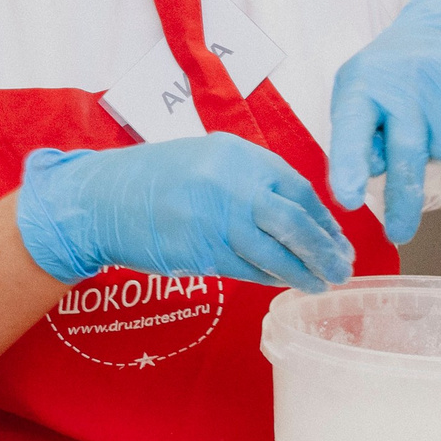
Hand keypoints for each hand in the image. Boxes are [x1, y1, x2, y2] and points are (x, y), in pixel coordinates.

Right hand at [17, 134, 354, 296]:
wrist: (99, 200)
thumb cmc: (154, 180)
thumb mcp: (206, 161)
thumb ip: (248, 180)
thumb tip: (295, 214)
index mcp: (237, 155)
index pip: (297, 189)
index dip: (323, 220)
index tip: (337, 240)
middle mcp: (230, 184)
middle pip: (293, 222)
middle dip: (323, 250)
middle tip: (341, 269)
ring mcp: (213, 219)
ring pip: (274, 253)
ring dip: (302, 273)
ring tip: (319, 285)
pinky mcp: (199, 252)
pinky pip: (247, 269)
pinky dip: (269, 278)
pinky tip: (282, 283)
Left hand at [327, 0, 440, 243]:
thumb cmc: (395, 74)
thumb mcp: (361, 93)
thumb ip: (356, 135)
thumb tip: (358, 182)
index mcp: (361, 85)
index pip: (350, 131)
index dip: (349, 168)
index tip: (348, 199)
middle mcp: (401, 84)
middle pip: (404, 154)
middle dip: (402, 201)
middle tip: (398, 232)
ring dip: (438, 150)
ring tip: (431, 119)